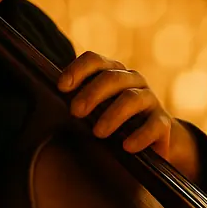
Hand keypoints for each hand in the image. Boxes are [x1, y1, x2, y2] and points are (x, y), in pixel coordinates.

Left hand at [58, 51, 181, 161]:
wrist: (151, 140)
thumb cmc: (113, 122)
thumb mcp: (94, 110)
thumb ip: (77, 103)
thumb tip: (43, 108)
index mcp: (112, 72)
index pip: (94, 60)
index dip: (78, 70)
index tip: (61, 87)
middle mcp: (133, 80)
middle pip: (112, 77)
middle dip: (91, 94)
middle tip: (75, 112)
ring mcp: (150, 100)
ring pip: (132, 98)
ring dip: (113, 114)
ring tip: (98, 132)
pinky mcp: (163, 123)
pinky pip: (154, 125)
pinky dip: (140, 136)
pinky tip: (126, 147)